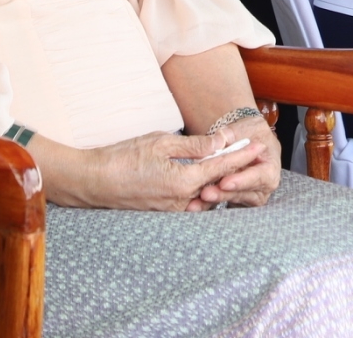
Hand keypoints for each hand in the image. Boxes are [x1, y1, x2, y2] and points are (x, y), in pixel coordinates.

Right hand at [38, 127, 268, 210]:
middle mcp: (180, 200)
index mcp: (183, 181)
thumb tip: (222, 141)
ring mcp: (171, 209)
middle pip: (217, 184)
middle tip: (252, 155)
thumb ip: (195, 145)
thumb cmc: (124, 157)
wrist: (93, 181)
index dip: (243, 156)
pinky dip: (202, 190)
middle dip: (236, 169)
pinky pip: (190, 202)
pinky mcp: (162, 212)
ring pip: (205, 196)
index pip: (222, 167)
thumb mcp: (162, 143)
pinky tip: (206, 178)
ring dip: (219, 181)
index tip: (260, 147)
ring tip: (232, 164)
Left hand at [191, 119, 281, 208]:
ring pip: (235, 200)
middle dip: (225, 193)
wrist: (244, 141)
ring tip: (198, 198)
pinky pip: (226, 204)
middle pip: (247, 193)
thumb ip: (231, 134)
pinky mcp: (240, 200)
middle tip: (206, 193)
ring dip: (216, 199)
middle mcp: (265, 183)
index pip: (262, 176)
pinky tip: (196, 204)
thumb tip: (218, 141)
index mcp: (270, 164)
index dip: (244, 180)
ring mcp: (253, 194)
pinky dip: (211, 204)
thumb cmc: (248, 133)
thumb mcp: (243, 127)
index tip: (225, 182)